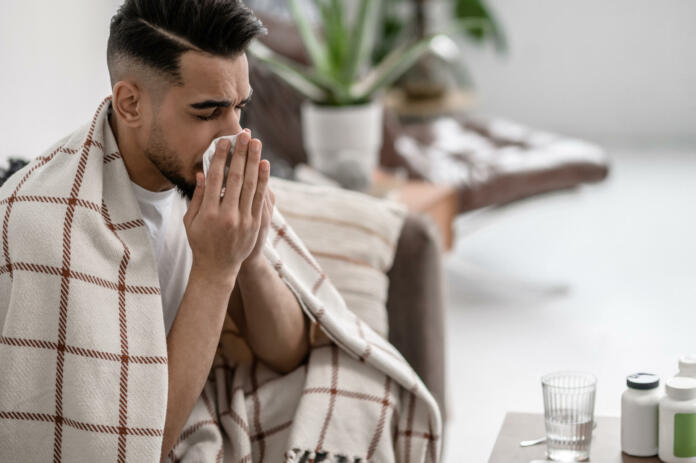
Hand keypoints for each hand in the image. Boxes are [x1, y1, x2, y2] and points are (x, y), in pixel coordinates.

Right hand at [183, 132, 268, 288]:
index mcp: (208, 214)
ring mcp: (244, 221)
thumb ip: (197, 197)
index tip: (225, 141)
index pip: (216, 179)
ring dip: (254, 162)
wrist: (218, 268)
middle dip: (241, 154)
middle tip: (244, 134)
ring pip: (251, 185)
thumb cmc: (200, 242)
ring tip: (256, 143)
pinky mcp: (256, 224)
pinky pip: (261, 197)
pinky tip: (264, 165)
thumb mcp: (190, 221)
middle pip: (236, 178)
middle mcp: (227, 216)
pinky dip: (263, 180)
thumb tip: (202, 173)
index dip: (221, 158)